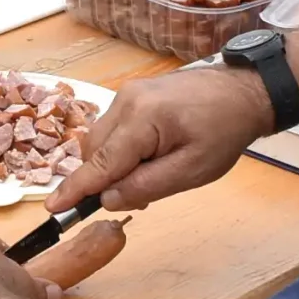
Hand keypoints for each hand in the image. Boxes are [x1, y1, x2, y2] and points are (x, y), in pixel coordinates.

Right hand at [49, 65, 276, 214]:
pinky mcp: (132, 94)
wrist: (245, 91)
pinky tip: (147, 158)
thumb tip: (108, 200)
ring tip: (151, 175)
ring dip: (113, 165)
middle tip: (139, 197)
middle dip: (104, 179)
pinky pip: (112, 129)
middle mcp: (125, 101)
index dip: (76, 189)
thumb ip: (147, 186)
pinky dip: (120, 150)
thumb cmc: (225, 131)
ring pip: (100, 140)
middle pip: (94, 152)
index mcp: (141, 118)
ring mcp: (126, 94)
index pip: (100, 163)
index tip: (53, 208)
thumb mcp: (192, 170)